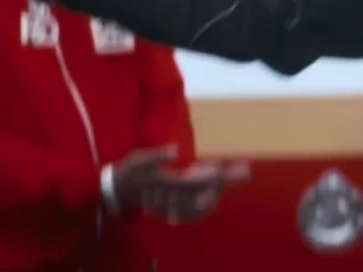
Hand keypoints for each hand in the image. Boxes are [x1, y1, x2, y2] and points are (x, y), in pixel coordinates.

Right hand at [113, 146, 250, 223]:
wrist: (117, 192)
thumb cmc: (128, 173)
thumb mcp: (137, 160)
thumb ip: (155, 156)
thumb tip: (174, 151)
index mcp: (172, 184)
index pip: (205, 181)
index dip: (225, 175)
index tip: (245, 170)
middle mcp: (177, 198)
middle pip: (210, 194)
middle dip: (227, 182)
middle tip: (240, 169)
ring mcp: (176, 205)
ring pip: (206, 205)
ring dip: (216, 190)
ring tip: (216, 172)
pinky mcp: (174, 208)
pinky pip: (196, 211)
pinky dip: (206, 201)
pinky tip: (207, 187)